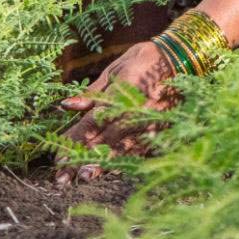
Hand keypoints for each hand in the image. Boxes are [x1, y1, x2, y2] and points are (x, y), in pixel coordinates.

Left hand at [53, 40, 179, 186]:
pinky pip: (138, 150)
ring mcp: (147, 125)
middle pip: (102, 142)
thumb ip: (91, 93)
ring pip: (120, 150)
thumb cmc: (142, 61)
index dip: (73, 142)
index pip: (90, 124)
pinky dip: (124, 161)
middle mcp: (131, 114)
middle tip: (62, 179)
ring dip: (101, 166)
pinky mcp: (159, 130)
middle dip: (80, 160)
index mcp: (118, 96)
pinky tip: (111, 171)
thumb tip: (66, 106)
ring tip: (85, 178)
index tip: (57, 157)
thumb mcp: (113, 71)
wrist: (180, 60)